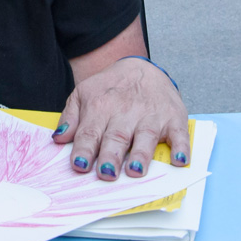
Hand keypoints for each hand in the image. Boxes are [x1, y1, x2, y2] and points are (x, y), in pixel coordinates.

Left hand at [54, 58, 188, 181]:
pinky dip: (181, 146)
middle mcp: (126, 112)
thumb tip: (58, 139)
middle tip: (107, 174)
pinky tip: (180, 160)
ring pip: (146, 136)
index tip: (80, 166)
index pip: (90, 132)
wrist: (139, 66)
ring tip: (135, 171)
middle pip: (117, 137)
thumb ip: (70, 118)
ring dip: (141, 154)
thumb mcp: (82, 94)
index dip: (84, 150)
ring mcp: (151, 115)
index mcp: (100, 108)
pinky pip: (179, 133)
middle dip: (111, 155)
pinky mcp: (173, 117)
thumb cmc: (109, 88)